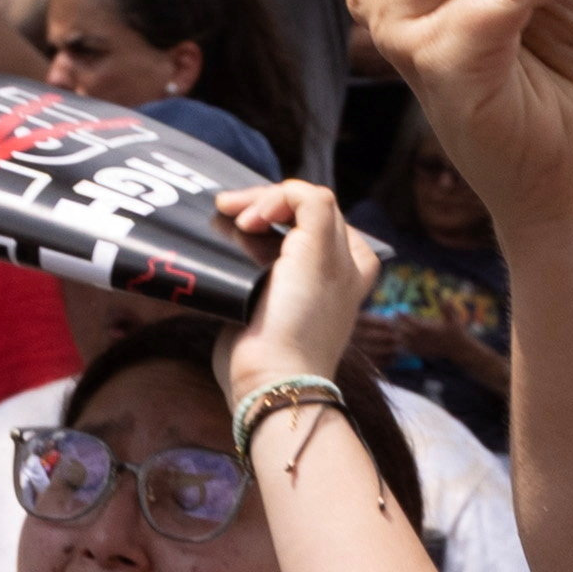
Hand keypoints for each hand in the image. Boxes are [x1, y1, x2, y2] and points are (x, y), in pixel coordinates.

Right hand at [217, 181, 378, 394]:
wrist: (271, 377)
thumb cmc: (301, 318)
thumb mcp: (320, 253)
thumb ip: (313, 207)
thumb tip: (284, 195)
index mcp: (351, 254)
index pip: (314, 200)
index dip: (279, 199)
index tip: (248, 218)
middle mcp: (328, 264)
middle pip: (292, 212)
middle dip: (258, 203)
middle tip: (224, 207)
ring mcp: (295, 281)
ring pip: (271, 230)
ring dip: (246, 219)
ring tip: (221, 219)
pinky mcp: (266, 296)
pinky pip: (253, 255)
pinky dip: (237, 242)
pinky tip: (221, 240)